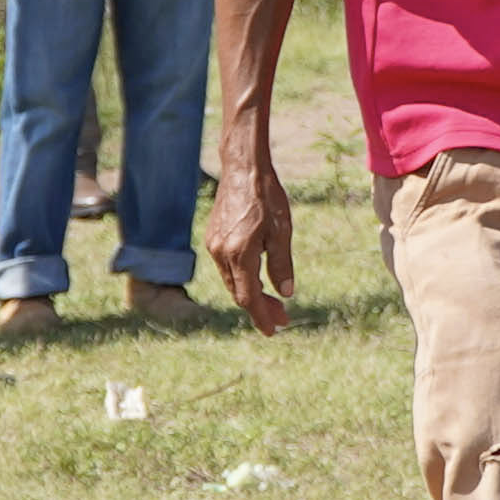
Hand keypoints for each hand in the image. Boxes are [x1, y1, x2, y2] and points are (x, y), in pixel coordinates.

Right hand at [208, 148, 295, 334]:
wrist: (243, 169)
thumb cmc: (267, 197)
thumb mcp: (282, 232)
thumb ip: (282, 265)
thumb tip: (286, 294)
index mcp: (240, 254)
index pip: (249, 298)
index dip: (261, 317)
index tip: (273, 330)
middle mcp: (222, 253)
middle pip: (240, 293)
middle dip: (261, 308)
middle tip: (283, 317)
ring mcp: (215, 245)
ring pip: (233, 281)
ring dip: (252, 294)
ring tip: (275, 301)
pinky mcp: (213, 238)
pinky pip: (227, 268)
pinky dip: (243, 278)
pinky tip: (258, 278)